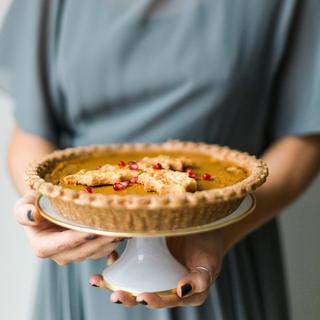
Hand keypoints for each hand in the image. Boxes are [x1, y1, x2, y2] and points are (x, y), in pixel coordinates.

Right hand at [14, 191, 123, 264]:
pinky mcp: (88, 250)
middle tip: (117, 229)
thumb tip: (32, 215)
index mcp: (43, 247)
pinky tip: (125, 234)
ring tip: (125, 229)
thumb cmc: (36, 203)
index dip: (79, 238)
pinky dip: (114, 244)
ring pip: (96, 252)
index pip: (63, 244)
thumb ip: (24, 212)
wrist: (47, 206)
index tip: (93, 230)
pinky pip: (103, 251)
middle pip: (84, 251)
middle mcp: (61, 254)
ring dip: (111, 242)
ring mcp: (76, 254)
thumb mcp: (24, 203)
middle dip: (102, 241)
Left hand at [89, 231, 225, 307]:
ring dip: (114, 282)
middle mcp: (165, 284)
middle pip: (143, 294)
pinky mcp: (148, 256)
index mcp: (181, 293)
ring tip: (98, 280)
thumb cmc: (210, 248)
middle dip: (126, 296)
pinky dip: (118, 260)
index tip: (141, 297)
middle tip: (114, 294)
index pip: (165, 300)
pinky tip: (110, 256)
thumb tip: (181, 291)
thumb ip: (200, 280)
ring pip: (132, 280)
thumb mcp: (210, 264)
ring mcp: (154, 270)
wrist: (205, 228)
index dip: (152, 301)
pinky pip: (131, 261)